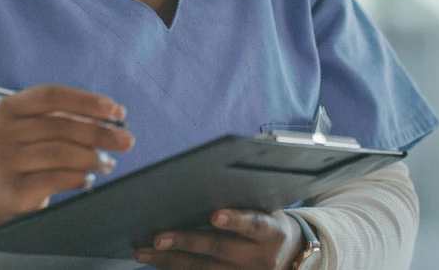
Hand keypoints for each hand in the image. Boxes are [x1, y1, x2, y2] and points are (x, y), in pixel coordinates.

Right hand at [0, 84, 133, 231]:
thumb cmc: (28, 151)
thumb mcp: (41, 127)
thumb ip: (74, 116)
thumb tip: (117, 113)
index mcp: (9, 107)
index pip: (51, 95)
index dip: (85, 100)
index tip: (114, 109)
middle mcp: (1, 131)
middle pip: (60, 126)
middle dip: (99, 132)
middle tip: (126, 140)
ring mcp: (5, 161)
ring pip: (61, 153)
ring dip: (92, 157)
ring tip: (108, 163)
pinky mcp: (13, 189)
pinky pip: (56, 179)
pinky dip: (79, 178)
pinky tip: (88, 178)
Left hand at [135, 208, 303, 269]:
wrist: (294, 258)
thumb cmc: (271, 223)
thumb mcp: (270, 209)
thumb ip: (247, 198)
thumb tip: (214, 178)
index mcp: (272, 232)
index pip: (254, 224)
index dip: (235, 220)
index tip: (215, 215)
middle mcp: (260, 259)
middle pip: (220, 250)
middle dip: (187, 242)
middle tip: (159, 237)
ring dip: (171, 261)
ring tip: (144, 251)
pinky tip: (157, 263)